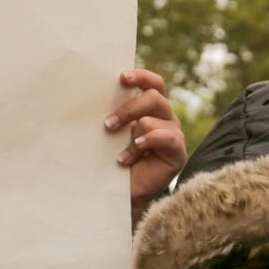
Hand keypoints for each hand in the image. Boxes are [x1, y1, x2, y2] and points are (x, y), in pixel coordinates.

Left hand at [110, 69, 187, 214]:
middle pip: (154, 97)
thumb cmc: (113, 159)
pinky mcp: (177, 152)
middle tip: (108, 124)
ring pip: (154, 118)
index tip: (121, 77)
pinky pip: (167, 137)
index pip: (152, 84)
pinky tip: (129, 156)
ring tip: (117, 153)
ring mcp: (173, 133)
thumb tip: (90, 97)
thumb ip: (111, 115)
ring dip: (132, 133)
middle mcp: (164, 117)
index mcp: (150, 107)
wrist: (122, 192)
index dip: (140, 77)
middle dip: (129, 108)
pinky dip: (147, 142)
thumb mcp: (110, 133)